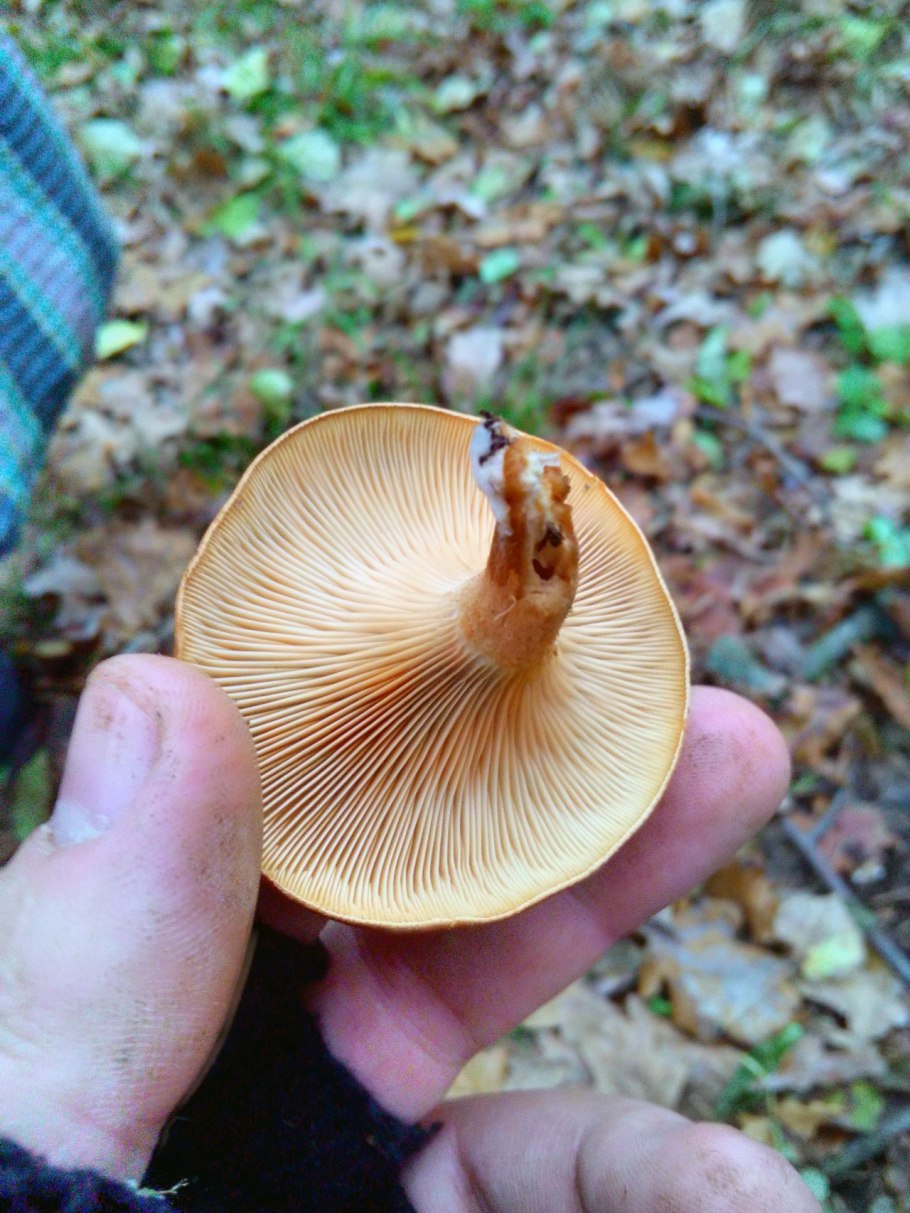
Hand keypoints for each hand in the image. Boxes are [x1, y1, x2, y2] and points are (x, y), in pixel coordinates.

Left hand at [0, 655, 819, 1210]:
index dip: (405, 726)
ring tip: (760, 1178)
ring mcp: (345, 1174)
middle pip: (451, 918)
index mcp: (148, 988)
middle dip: (593, 829)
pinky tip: (741, 1210)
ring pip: (536, 1099)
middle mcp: (258, 1069)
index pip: (288, 820)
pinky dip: (660, 1203)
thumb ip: (70, 951)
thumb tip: (151, 684)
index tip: (518, 648)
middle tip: (726, 739)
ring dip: (659, 1114)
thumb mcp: (8, 1136)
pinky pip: (552, 1206)